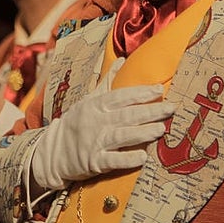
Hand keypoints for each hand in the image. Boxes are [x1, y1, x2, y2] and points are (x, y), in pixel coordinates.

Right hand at [30, 61, 171, 188]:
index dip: (140, 93)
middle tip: (171, 109)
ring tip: (161, 130)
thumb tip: (122, 60)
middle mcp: (95, 121)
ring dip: (143, 132)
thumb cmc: (75, 123)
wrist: (52, 152)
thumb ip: (107, 82)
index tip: (159, 89)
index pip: (120, 96)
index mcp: (95, 105)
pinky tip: (143, 156)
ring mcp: (94, 142)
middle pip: (126, 115)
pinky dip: (128, 158)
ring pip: (122, 135)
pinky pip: (113, 160)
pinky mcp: (94, 162)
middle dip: (150, 111)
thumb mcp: (88, 99)